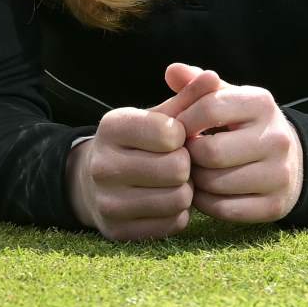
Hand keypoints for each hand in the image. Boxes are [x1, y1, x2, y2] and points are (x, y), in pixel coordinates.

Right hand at [65, 63, 222, 241]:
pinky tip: (165, 201)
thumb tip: (213, 76)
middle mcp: (102, 164)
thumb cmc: (137, 142)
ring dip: (185, 191)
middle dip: (185, 166)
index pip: (170, 134)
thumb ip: (187, 98)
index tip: (174, 137)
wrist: (94, 181)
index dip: (181, 136)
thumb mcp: (157, 116)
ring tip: (174, 182)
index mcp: (111, 127)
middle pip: (177, 169)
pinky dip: (177, 214)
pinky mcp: (117, 231)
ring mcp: (107, 201)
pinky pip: (172, 224)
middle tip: (178, 162)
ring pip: (177, 199)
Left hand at [172, 67, 303, 223]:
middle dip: (189, 155)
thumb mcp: (227, 98)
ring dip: (195, 181)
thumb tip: (172, 70)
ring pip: (216, 183)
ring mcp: (279, 174)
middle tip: (183, 155)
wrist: (290, 161)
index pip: (209, 107)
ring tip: (193, 172)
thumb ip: (198, 86)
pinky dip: (206, 203)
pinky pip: (225, 210)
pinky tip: (205, 192)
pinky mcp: (275, 206)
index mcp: (261, 103)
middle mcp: (276, 138)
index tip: (175, 129)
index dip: (183, 120)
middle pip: (210, 152)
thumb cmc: (243, 125)